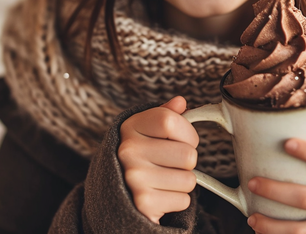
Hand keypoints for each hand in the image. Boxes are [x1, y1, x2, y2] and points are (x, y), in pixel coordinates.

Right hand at [117, 96, 198, 223]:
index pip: (171, 121)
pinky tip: (161, 193)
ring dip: (183, 181)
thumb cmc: (142, 155)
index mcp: (131, 126)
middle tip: (171, 162)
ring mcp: (134, 177)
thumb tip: (180, 102)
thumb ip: (166, 114)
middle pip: (188, 154)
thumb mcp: (148, 129)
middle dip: (187, 160)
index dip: (187, 132)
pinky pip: (184, 200)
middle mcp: (128, 151)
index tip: (184, 139)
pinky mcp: (143, 203)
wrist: (117, 194)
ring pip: (189, 179)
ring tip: (164, 178)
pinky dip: (178, 199)